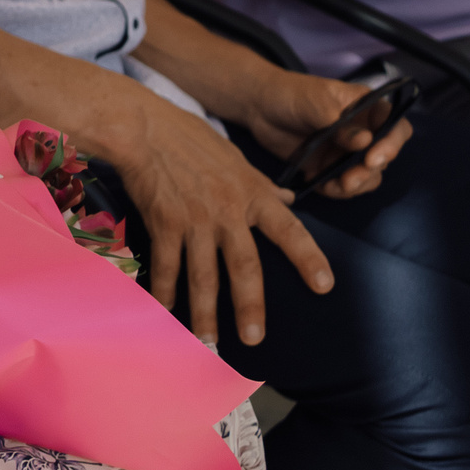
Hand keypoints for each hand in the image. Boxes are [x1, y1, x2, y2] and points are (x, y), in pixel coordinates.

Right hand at [117, 98, 334, 345]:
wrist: (145, 128)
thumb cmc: (191, 137)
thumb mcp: (237, 157)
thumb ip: (263, 185)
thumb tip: (289, 200)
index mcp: (252, 193)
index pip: (289, 230)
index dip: (308, 258)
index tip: (324, 286)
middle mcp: (227, 212)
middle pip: (244, 266)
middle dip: (250, 305)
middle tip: (254, 338)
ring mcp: (195, 220)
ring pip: (203, 275)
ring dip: (205, 312)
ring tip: (208, 341)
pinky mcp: (164, 223)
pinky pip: (166, 265)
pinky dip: (164, 290)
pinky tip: (165, 312)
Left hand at [234, 70, 410, 200]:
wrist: (260, 106)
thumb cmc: (291, 94)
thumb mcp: (315, 101)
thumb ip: (339, 122)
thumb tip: (364, 141)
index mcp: (368, 109)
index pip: (396, 127)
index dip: (392, 144)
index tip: (373, 158)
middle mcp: (364, 131)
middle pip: (383, 157)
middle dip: (369, 171)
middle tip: (350, 179)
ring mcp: (347, 151)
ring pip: (367, 175)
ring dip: (357, 185)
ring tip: (338, 186)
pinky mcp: (329, 167)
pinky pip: (343, 185)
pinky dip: (337, 190)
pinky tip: (321, 186)